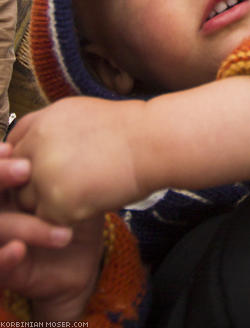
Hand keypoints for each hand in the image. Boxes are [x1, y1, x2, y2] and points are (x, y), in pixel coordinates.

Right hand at [0, 143, 104, 321]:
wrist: (81, 258)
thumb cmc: (76, 211)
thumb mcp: (73, 180)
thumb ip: (60, 156)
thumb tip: (64, 120)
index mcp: (9, 188)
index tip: (9, 147)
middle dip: (0, 177)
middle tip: (25, 169)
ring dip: (22, 224)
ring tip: (54, 225)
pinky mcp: (2, 272)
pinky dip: (4, 257)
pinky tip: (19, 249)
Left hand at [8, 96, 147, 223]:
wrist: (152, 143)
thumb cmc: (126, 129)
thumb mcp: (81, 113)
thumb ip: (50, 129)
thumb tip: (30, 146)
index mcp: (43, 121)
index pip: (12, 147)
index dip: (22, 161)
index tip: (36, 170)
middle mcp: (37, 144)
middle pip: (15, 177)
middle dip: (32, 184)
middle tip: (61, 187)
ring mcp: (44, 174)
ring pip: (27, 202)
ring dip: (46, 203)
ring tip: (79, 192)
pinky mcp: (56, 203)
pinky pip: (46, 221)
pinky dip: (63, 219)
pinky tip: (87, 203)